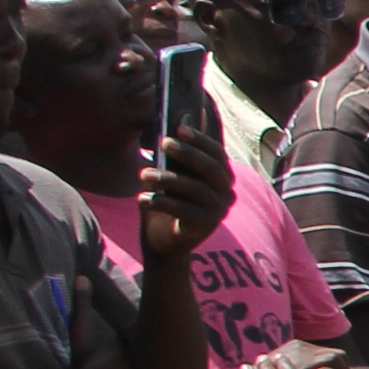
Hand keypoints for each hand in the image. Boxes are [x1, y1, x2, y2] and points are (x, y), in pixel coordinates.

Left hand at [138, 138, 230, 271]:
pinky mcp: (206, 226)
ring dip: (167, 178)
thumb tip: (172, 128)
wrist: (164, 240)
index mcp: (221, 176)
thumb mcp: (171, 175)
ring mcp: (218, 210)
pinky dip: (162, 202)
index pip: (217, 153)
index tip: (179, 128)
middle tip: (163, 142)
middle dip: (187, 153)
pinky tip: (143, 198)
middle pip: (211, 168)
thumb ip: (175, 156)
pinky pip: (185, 210)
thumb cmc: (168, 200)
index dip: (200, 139)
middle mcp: (226, 192)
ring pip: (195, 189)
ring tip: (143, 174)